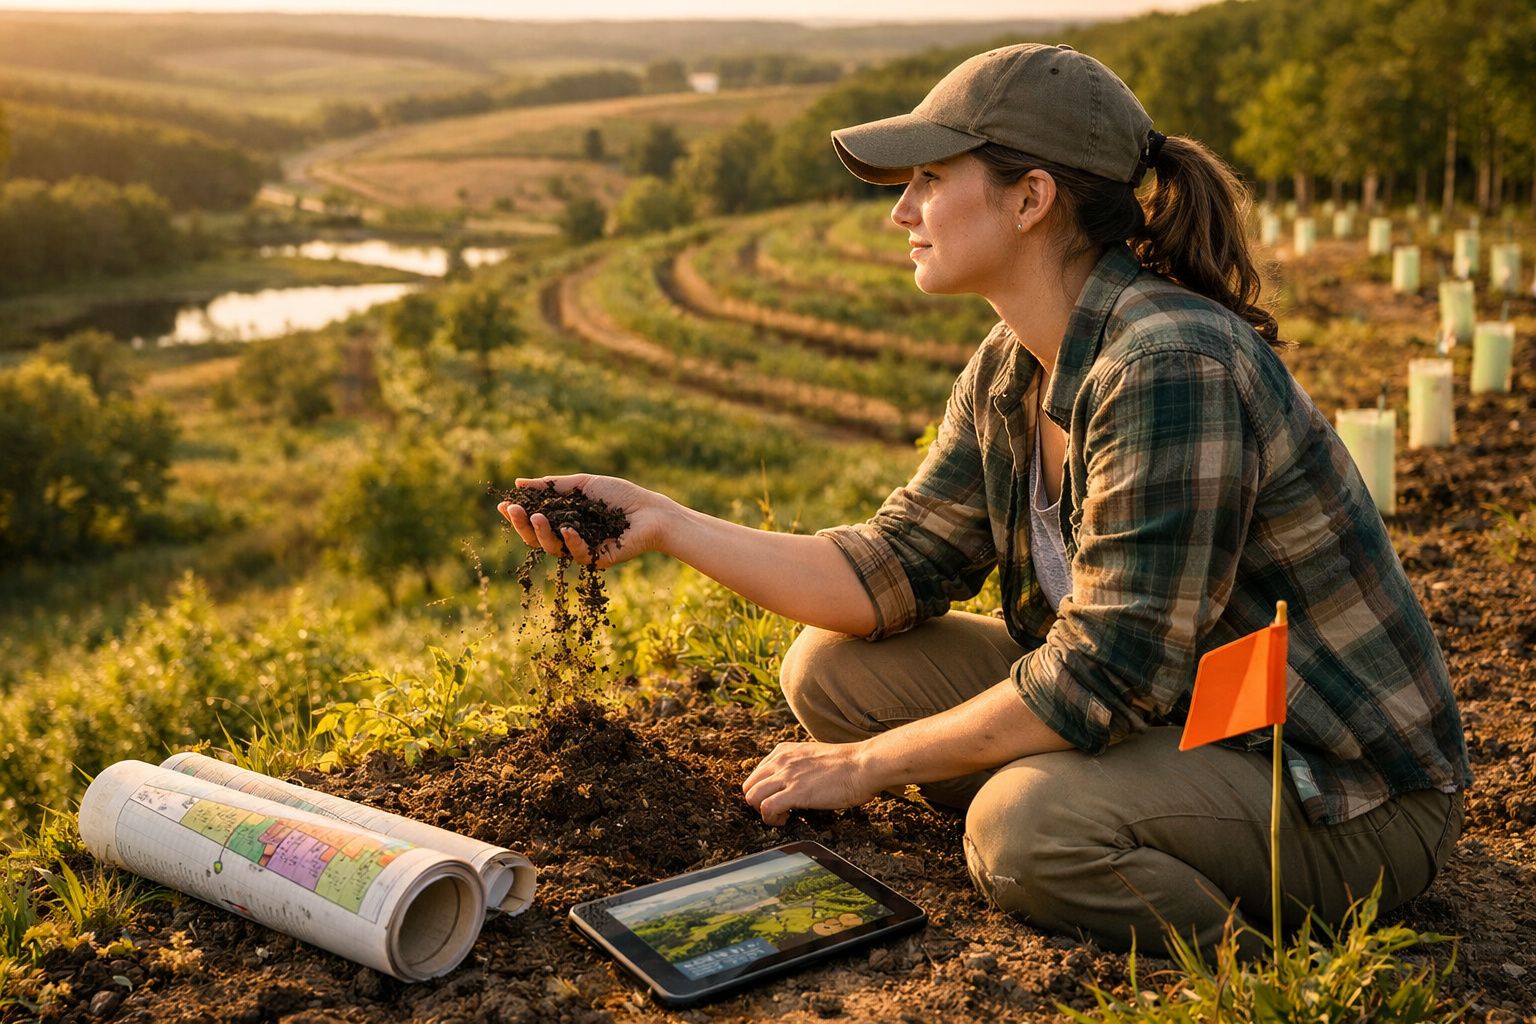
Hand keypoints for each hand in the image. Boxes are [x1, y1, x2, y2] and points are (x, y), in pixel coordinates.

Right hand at [497, 473, 672, 568]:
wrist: (650, 511)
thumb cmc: (620, 495)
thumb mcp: (582, 485)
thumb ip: (551, 486)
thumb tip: (518, 483)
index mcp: (564, 519)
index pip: (534, 520)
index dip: (517, 514)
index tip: (504, 504)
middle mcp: (569, 537)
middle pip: (536, 538)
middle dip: (521, 525)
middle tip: (514, 510)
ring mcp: (581, 550)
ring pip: (552, 548)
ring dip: (541, 532)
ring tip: (537, 516)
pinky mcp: (596, 560)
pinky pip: (577, 554)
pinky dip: (571, 541)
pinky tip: (568, 529)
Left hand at [741, 740, 884, 826]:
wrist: (863, 765)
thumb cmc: (847, 765)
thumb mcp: (813, 757)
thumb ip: (798, 766)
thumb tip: (795, 782)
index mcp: (784, 751)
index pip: (756, 774)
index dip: (764, 791)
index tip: (779, 799)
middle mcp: (781, 761)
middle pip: (749, 786)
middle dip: (759, 803)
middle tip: (778, 811)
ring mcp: (787, 775)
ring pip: (752, 797)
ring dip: (763, 812)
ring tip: (782, 816)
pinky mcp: (796, 792)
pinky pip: (766, 808)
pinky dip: (771, 818)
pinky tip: (787, 819)